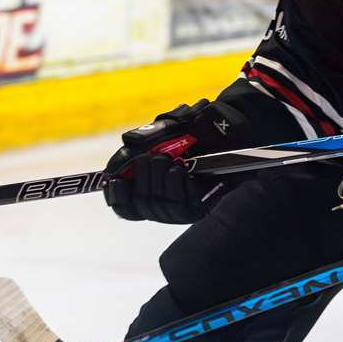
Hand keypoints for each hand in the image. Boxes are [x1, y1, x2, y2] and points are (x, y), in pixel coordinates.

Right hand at [103, 100, 246, 222]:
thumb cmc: (194, 132)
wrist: (226, 134)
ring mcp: (180, 209)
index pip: (125, 207)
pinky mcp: (198, 210)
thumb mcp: (165, 132)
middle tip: (154, 158)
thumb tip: (123, 152)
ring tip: (171, 161)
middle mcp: (162, 204)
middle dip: (143, 177)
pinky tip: (181, 170)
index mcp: (149, 189)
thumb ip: (143, 140)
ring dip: (159, 177)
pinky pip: (179, 204)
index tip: (116, 180)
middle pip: (140, 202)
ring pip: (157, 204)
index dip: (117, 197)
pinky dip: (176, 183)